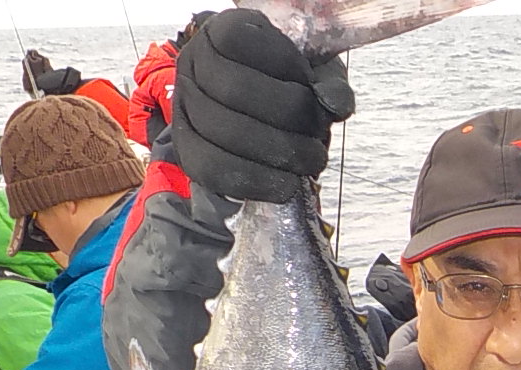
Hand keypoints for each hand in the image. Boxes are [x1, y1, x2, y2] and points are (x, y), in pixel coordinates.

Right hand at [172, 8, 355, 202]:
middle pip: (235, 90)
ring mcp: (184, 104)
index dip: (287, 71)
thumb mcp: (312, 72)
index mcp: (224, 31)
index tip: (313, 94)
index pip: (246, 44)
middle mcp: (194, 61)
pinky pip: (211, 169)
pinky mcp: (185, 146)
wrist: (255, 116)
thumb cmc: (286, 87)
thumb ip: (328, 82)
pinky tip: (283, 187)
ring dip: (275, 154)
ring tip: (307, 165)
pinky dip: (253, 181)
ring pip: (222, 131)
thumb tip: (336, 105)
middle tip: (318, 146)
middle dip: (288, 122)